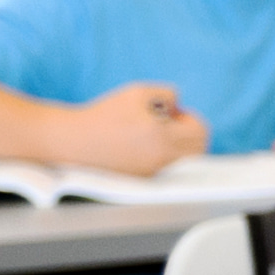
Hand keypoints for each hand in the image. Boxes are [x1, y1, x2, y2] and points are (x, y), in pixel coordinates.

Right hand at [58, 82, 210, 174]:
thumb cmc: (105, 114)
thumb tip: (180, 107)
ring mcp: (155, 173)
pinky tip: (145, 146)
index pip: (200, 131)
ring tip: (156, 134)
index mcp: (162, 138)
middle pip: (199, 149)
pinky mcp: (146, 181)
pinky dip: (165, 156)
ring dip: (180, 145)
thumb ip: (167, 94)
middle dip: (189, 133)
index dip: (189, 118)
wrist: (74, 141)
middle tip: (167, 123)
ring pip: (187, 160)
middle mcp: (162, 159)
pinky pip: (170, 168)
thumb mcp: (137, 93)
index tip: (170, 113)